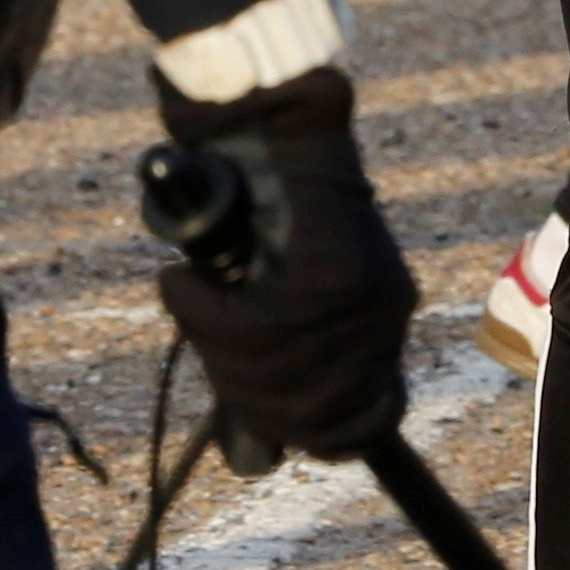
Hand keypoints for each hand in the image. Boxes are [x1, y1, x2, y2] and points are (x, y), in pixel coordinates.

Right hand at [147, 72, 420, 463]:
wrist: (266, 113)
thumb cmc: (260, 193)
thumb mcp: (277, 286)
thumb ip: (279, 354)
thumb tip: (258, 456)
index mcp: (382, 319)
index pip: (360, 426)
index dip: (303, 438)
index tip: (259, 432)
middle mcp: (386, 313)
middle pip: (308, 414)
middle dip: (242, 396)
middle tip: (207, 347)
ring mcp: (363, 297)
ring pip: (272, 374)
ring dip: (212, 344)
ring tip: (187, 298)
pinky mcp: (331, 271)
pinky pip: (252, 329)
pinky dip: (202, 313)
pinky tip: (183, 284)